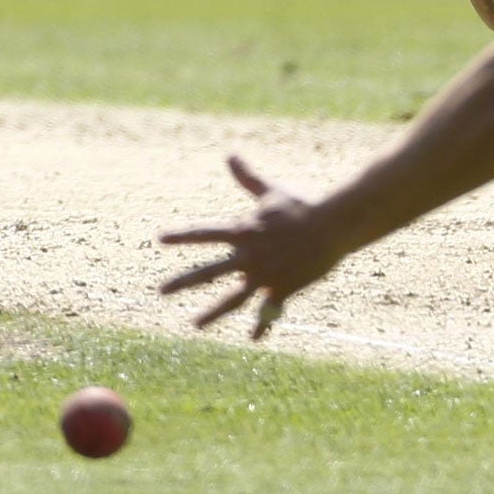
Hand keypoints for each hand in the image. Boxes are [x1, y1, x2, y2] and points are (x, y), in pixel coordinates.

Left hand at [159, 156, 344, 339]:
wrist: (333, 225)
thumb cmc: (303, 206)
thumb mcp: (273, 192)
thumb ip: (248, 179)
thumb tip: (230, 155)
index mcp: (244, 231)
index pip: (205, 233)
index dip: (182, 235)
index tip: (160, 239)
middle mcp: (249, 256)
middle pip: (209, 272)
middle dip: (183, 282)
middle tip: (162, 290)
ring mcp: (264, 275)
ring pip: (232, 299)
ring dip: (213, 313)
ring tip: (195, 325)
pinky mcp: (282, 288)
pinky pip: (268, 310)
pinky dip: (261, 325)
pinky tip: (253, 339)